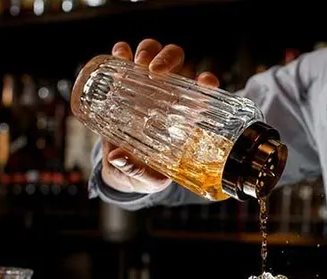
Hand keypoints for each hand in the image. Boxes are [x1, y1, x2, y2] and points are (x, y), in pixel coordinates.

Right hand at [99, 39, 220, 193]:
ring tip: (137, 64)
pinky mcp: (122, 82)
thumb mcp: (147, 178)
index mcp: (184, 114)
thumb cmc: (145, 173)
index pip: (203, 91)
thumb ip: (137, 171)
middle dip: (168, 59)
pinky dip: (122, 52)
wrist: (122, 170)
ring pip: (152, 52)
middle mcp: (168, 93)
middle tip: (155, 71)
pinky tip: (119, 54)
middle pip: (176, 61)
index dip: (207, 81)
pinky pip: (124, 58)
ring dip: (147, 51)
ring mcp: (145, 85)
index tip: (206, 82)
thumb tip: (118, 158)